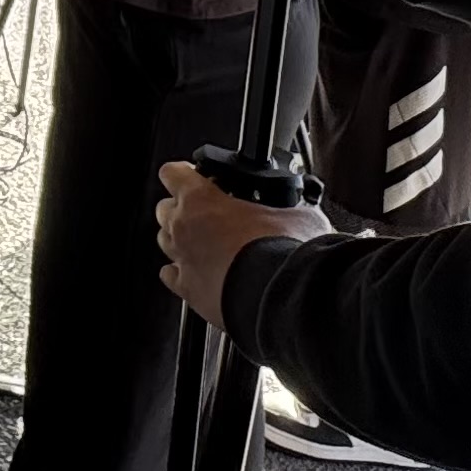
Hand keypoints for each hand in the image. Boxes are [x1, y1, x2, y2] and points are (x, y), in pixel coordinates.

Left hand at [156, 163, 329, 324]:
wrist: (275, 298)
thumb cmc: (281, 252)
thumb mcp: (297, 216)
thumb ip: (292, 208)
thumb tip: (306, 212)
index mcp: (202, 199)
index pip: (173, 173)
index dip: (182, 173)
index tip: (192, 175)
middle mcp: (183, 228)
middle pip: (164, 208)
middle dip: (180, 207)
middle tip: (206, 212)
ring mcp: (182, 260)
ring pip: (164, 241)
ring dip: (179, 238)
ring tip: (203, 241)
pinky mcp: (187, 291)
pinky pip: (170, 275)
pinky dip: (179, 272)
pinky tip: (196, 272)